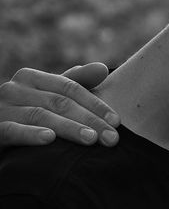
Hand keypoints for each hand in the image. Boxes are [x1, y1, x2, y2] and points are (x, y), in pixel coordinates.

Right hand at [0, 64, 119, 146]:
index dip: (95, 104)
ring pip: (40, 115)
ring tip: (91, 139)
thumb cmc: (23, 116)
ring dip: (68, 128)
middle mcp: (14, 88)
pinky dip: (31, 134)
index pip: (69, 88)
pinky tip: (50, 139)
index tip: (117, 122)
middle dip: (89, 120)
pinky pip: (13, 130)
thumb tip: (102, 69)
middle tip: (112, 138)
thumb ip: (74, 83)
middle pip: (59, 102)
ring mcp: (1, 107)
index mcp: (31, 78)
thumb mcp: (47, 98)